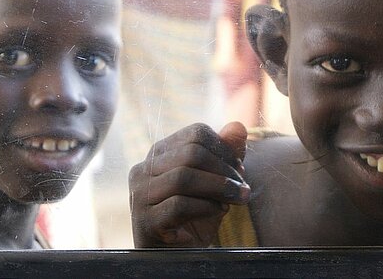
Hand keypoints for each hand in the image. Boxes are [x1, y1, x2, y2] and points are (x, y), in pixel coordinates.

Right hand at [128, 121, 248, 247]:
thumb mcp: (214, 183)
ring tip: (236, 199)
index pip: (195, 134)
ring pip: (183, 177)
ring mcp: (140, 195)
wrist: (177, 256)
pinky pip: (178, 205)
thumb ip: (225, 154)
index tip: (239, 169)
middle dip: (224, 169)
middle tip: (242, 187)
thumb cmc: (195, 216)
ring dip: (219, 188)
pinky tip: (218, 212)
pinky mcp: (145, 221)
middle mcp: (143, 169)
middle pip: (191, 153)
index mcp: (160, 154)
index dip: (224, 148)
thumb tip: (238, 126)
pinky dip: (205, 206)